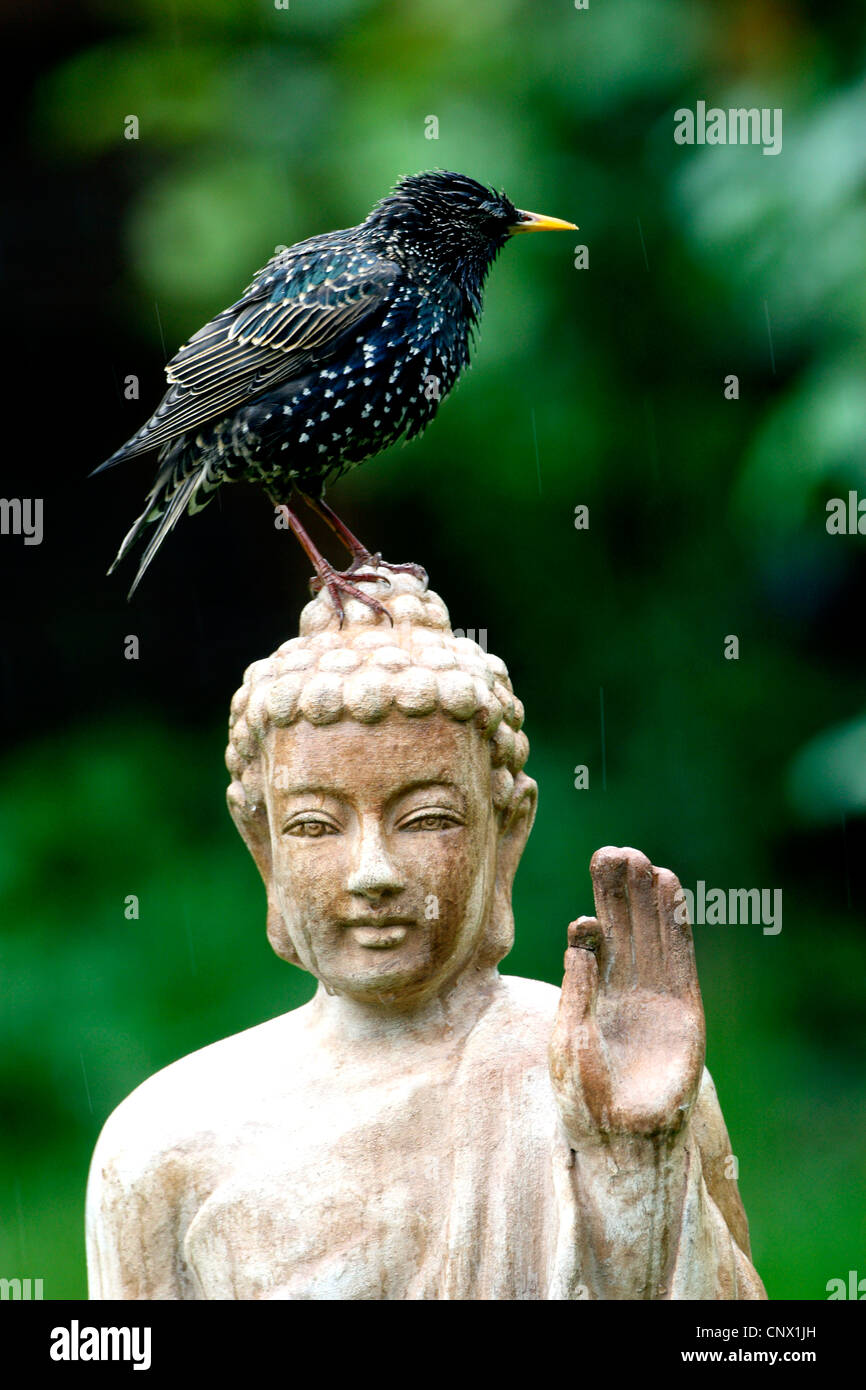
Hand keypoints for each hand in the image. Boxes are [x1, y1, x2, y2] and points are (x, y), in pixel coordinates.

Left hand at [549, 846, 704, 1144]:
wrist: (624, 1139)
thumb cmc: (585, 1098)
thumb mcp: (569, 1041)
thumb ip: (576, 990)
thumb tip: (579, 936)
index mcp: (588, 993)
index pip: (591, 945)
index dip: (590, 924)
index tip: (585, 919)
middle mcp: (623, 987)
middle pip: (623, 927)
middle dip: (618, 893)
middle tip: (613, 853)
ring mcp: (655, 994)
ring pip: (652, 934)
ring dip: (648, 899)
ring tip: (642, 861)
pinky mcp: (685, 1007)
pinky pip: (680, 956)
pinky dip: (676, 923)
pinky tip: (669, 891)